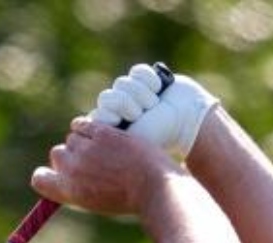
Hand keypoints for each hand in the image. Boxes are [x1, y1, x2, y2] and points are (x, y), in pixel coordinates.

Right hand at [30, 117, 180, 216]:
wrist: (154, 188)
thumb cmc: (131, 199)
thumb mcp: (99, 202)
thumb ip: (80, 189)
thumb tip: (67, 178)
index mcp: (69, 191)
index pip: (40, 179)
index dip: (48, 174)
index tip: (58, 172)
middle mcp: (71, 170)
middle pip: (56, 154)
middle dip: (71, 155)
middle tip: (92, 159)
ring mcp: (85, 149)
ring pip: (72, 137)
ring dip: (85, 140)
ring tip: (106, 149)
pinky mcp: (99, 132)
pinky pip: (82, 122)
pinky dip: (90, 126)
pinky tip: (104, 133)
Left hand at [89, 64, 218, 158]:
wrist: (188, 120)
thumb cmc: (161, 134)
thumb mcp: (133, 140)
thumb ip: (106, 134)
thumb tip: (84, 122)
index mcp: (113, 127)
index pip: (98, 113)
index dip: (114, 115)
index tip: (129, 123)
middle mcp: (119, 110)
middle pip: (108, 96)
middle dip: (128, 104)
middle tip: (143, 113)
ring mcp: (131, 93)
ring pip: (123, 83)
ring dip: (142, 94)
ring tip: (155, 105)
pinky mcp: (143, 78)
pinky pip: (137, 71)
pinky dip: (149, 80)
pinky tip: (159, 90)